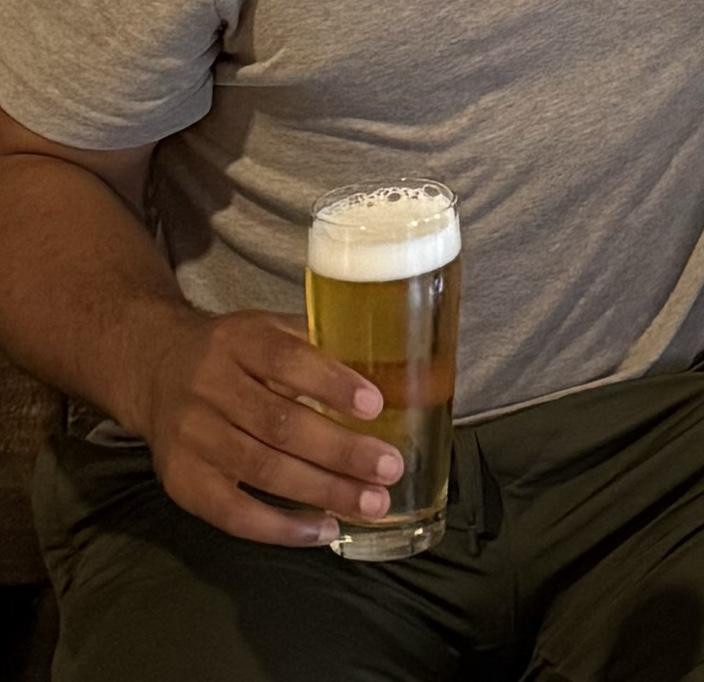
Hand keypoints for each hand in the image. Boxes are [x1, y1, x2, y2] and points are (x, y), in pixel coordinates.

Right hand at [131, 308, 403, 546]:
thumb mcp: (270, 328)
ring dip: (322, 492)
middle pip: (279, 424)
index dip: (331, 383)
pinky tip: (324, 529)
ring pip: (261, 470)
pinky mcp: (181, 482)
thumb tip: (395, 369)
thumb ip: (319, 344)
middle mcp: (209, 387)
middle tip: (389, 468)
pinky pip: (232, 513)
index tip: (375, 405)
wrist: (155, 370)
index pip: (286, 361)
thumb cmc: (235, 352)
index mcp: (239, 341)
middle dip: (340, 450)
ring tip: (371, 504)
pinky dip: (281, 527)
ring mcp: (191, 437)